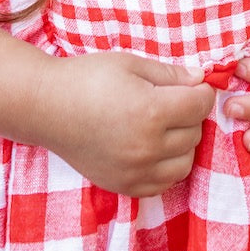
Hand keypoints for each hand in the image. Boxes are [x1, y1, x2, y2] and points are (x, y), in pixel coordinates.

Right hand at [31, 51, 215, 195]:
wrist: (48, 107)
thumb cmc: (88, 78)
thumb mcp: (131, 64)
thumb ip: (170, 74)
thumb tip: (200, 79)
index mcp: (151, 112)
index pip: (200, 105)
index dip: (201, 91)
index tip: (192, 85)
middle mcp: (147, 148)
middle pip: (194, 133)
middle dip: (190, 114)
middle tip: (172, 100)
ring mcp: (135, 172)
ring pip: (185, 162)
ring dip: (182, 142)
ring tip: (163, 124)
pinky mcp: (124, 186)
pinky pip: (164, 183)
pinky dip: (167, 166)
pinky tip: (152, 147)